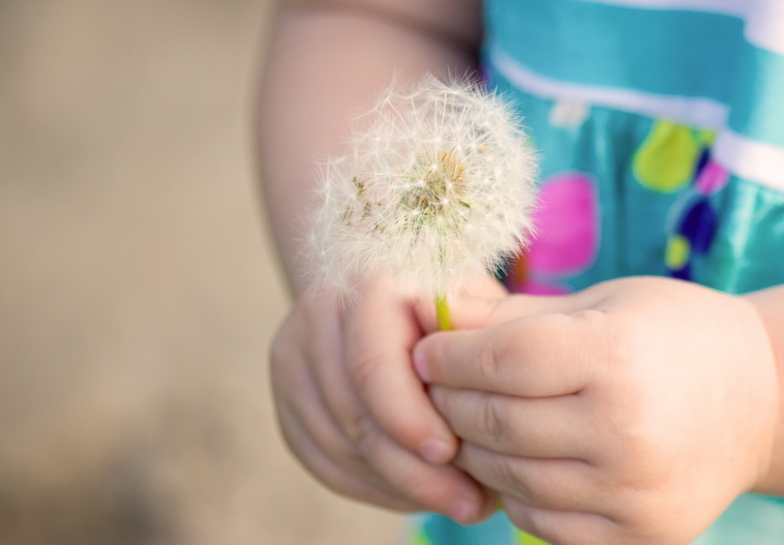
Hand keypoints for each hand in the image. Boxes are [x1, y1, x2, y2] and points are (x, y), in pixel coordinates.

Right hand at [269, 274, 504, 521]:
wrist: (396, 284)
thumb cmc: (455, 301)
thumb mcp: (479, 308)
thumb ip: (483, 346)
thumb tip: (494, 410)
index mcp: (370, 282)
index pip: (372, 364)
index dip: (408, 418)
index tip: (451, 454)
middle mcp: (320, 312)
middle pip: (354, 413)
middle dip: (412, 470)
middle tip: (468, 502)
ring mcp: (294, 354)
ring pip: (337, 445)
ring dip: (397, 486)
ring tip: (455, 500)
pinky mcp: (289, 396)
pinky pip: (322, 460)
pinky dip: (372, 488)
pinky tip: (415, 494)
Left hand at [412, 277, 778, 543]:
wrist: (764, 399)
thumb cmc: (674, 334)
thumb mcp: (602, 303)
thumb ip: (514, 315)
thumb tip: (432, 311)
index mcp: (616, 356)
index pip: (501, 360)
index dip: (449, 357)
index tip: (427, 352)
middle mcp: (627, 429)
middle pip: (497, 422)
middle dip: (450, 403)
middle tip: (434, 388)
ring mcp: (635, 491)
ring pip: (511, 478)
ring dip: (474, 452)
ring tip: (468, 424)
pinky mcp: (641, 535)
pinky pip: (543, 523)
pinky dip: (516, 494)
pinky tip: (517, 463)